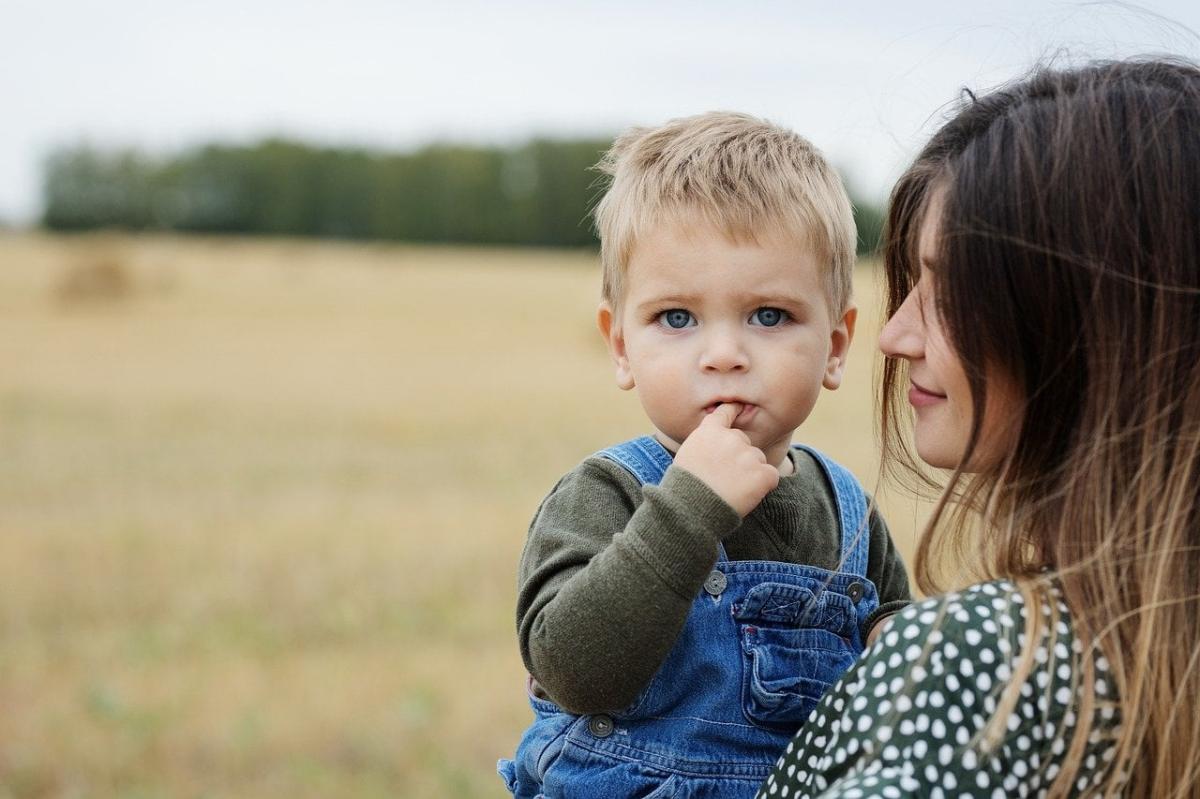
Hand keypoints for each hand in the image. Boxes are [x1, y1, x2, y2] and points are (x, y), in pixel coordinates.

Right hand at [672, 403, 779, 517]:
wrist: (691, 509)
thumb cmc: (685, 486)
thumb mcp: (686, 455)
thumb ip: (706, 444)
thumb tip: (719, 446)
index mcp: (710, 431)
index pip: (725, 412)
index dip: (734, 409)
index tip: (739, 406)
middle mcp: (731, 438)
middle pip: (745, 443)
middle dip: (740, 457)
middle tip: (725, 478)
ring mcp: (748, 454)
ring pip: (758, 460)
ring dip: (751, 473)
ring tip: (732, 489)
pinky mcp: (762, 472)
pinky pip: (771, 476)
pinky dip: (763, 486)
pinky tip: (746, 495)